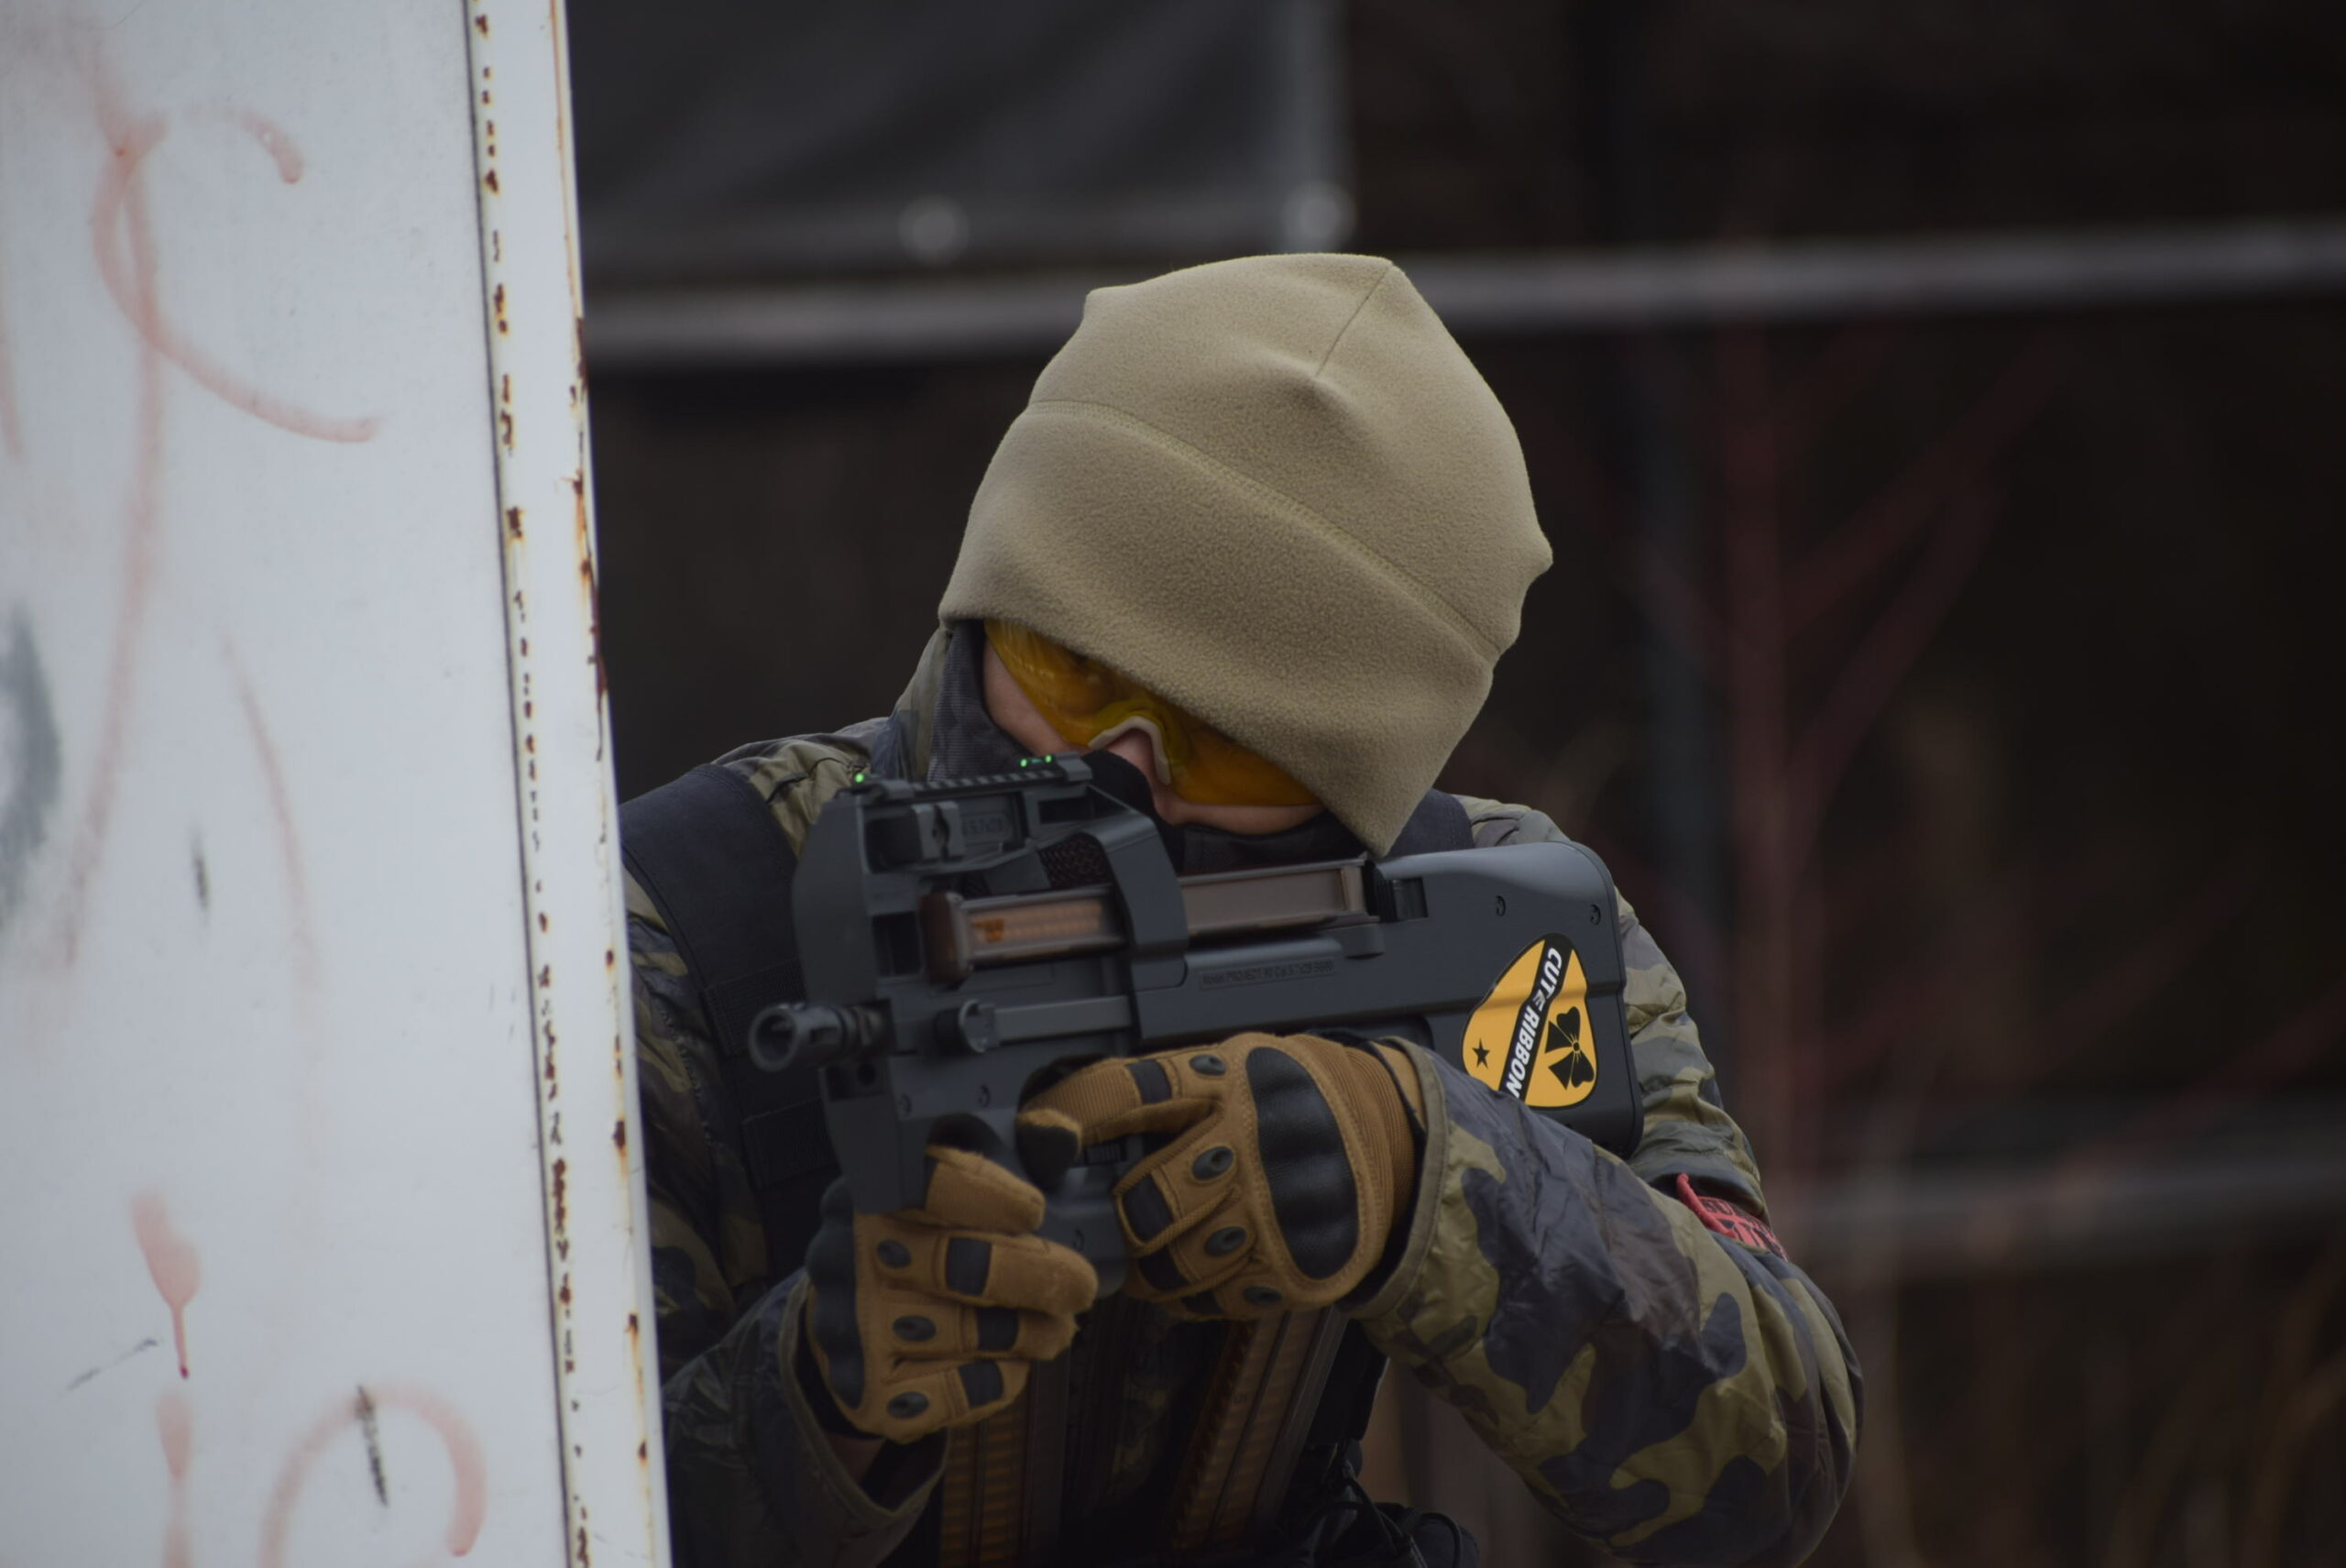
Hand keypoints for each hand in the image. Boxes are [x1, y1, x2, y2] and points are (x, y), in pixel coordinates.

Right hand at [803, 1147, 1095, 1442]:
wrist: (852, 1330)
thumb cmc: (923, 1245)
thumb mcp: (957, 1189)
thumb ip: (1011, 1156)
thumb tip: (1059, 1136)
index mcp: (871, 1195)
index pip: (925, 1184)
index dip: (988, 1196)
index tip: (1036, 1211)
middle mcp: (848, 1257)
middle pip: (954, 1264)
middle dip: (1033, 1275)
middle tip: (1081, 1285)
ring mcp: (852, 1328)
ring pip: (959, 1330)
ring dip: (1026, 1331)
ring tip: (1059, 1327)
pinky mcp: (868, 1391)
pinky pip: (950, 1391)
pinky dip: (996, 1379)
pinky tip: (1012, 1363)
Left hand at [1021, 1034, 1422, 1319]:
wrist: (1394, 1141)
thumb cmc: (1294, 1101)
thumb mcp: (1238, 1068)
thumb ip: (1167, 1096)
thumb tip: (1070, 1131)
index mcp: (1225, 1081)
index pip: (1128, 1091)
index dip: (1072, 1114)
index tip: (1039, 1139)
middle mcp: (1250, 1144)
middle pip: (1145, 1205)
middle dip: (1120, 1219)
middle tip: (1116, 1219)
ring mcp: (1275, 1213)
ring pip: (1171, 1265)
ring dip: (1149, 1266)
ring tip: (1158, 1247)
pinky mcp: (1294, 1269)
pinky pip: (1210, 1301)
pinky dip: (1192, 1292)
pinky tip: (1204, 1265)